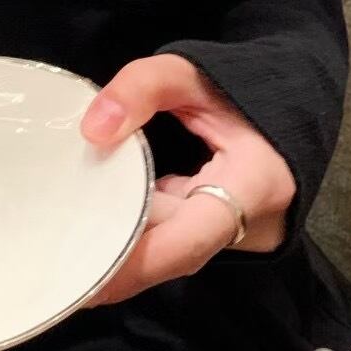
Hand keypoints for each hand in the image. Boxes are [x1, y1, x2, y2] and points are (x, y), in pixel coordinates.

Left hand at [76, 54, 295, 307]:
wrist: (289, 95)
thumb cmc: (243, 84)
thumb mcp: (192, 72)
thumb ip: (143, 87)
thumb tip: (93, 129)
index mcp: (256, 183)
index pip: (193, 238)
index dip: (141, 263)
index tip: (91, 279)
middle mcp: (252, 220)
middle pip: (177, 254)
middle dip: (121, 267)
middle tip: (61, 276)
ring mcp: (239, 229)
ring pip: (174, 251)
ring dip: (127, 253)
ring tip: (67, 257)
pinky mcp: (218, 226)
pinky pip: (176, 240)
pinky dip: (140, 236)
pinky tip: (96, 231)